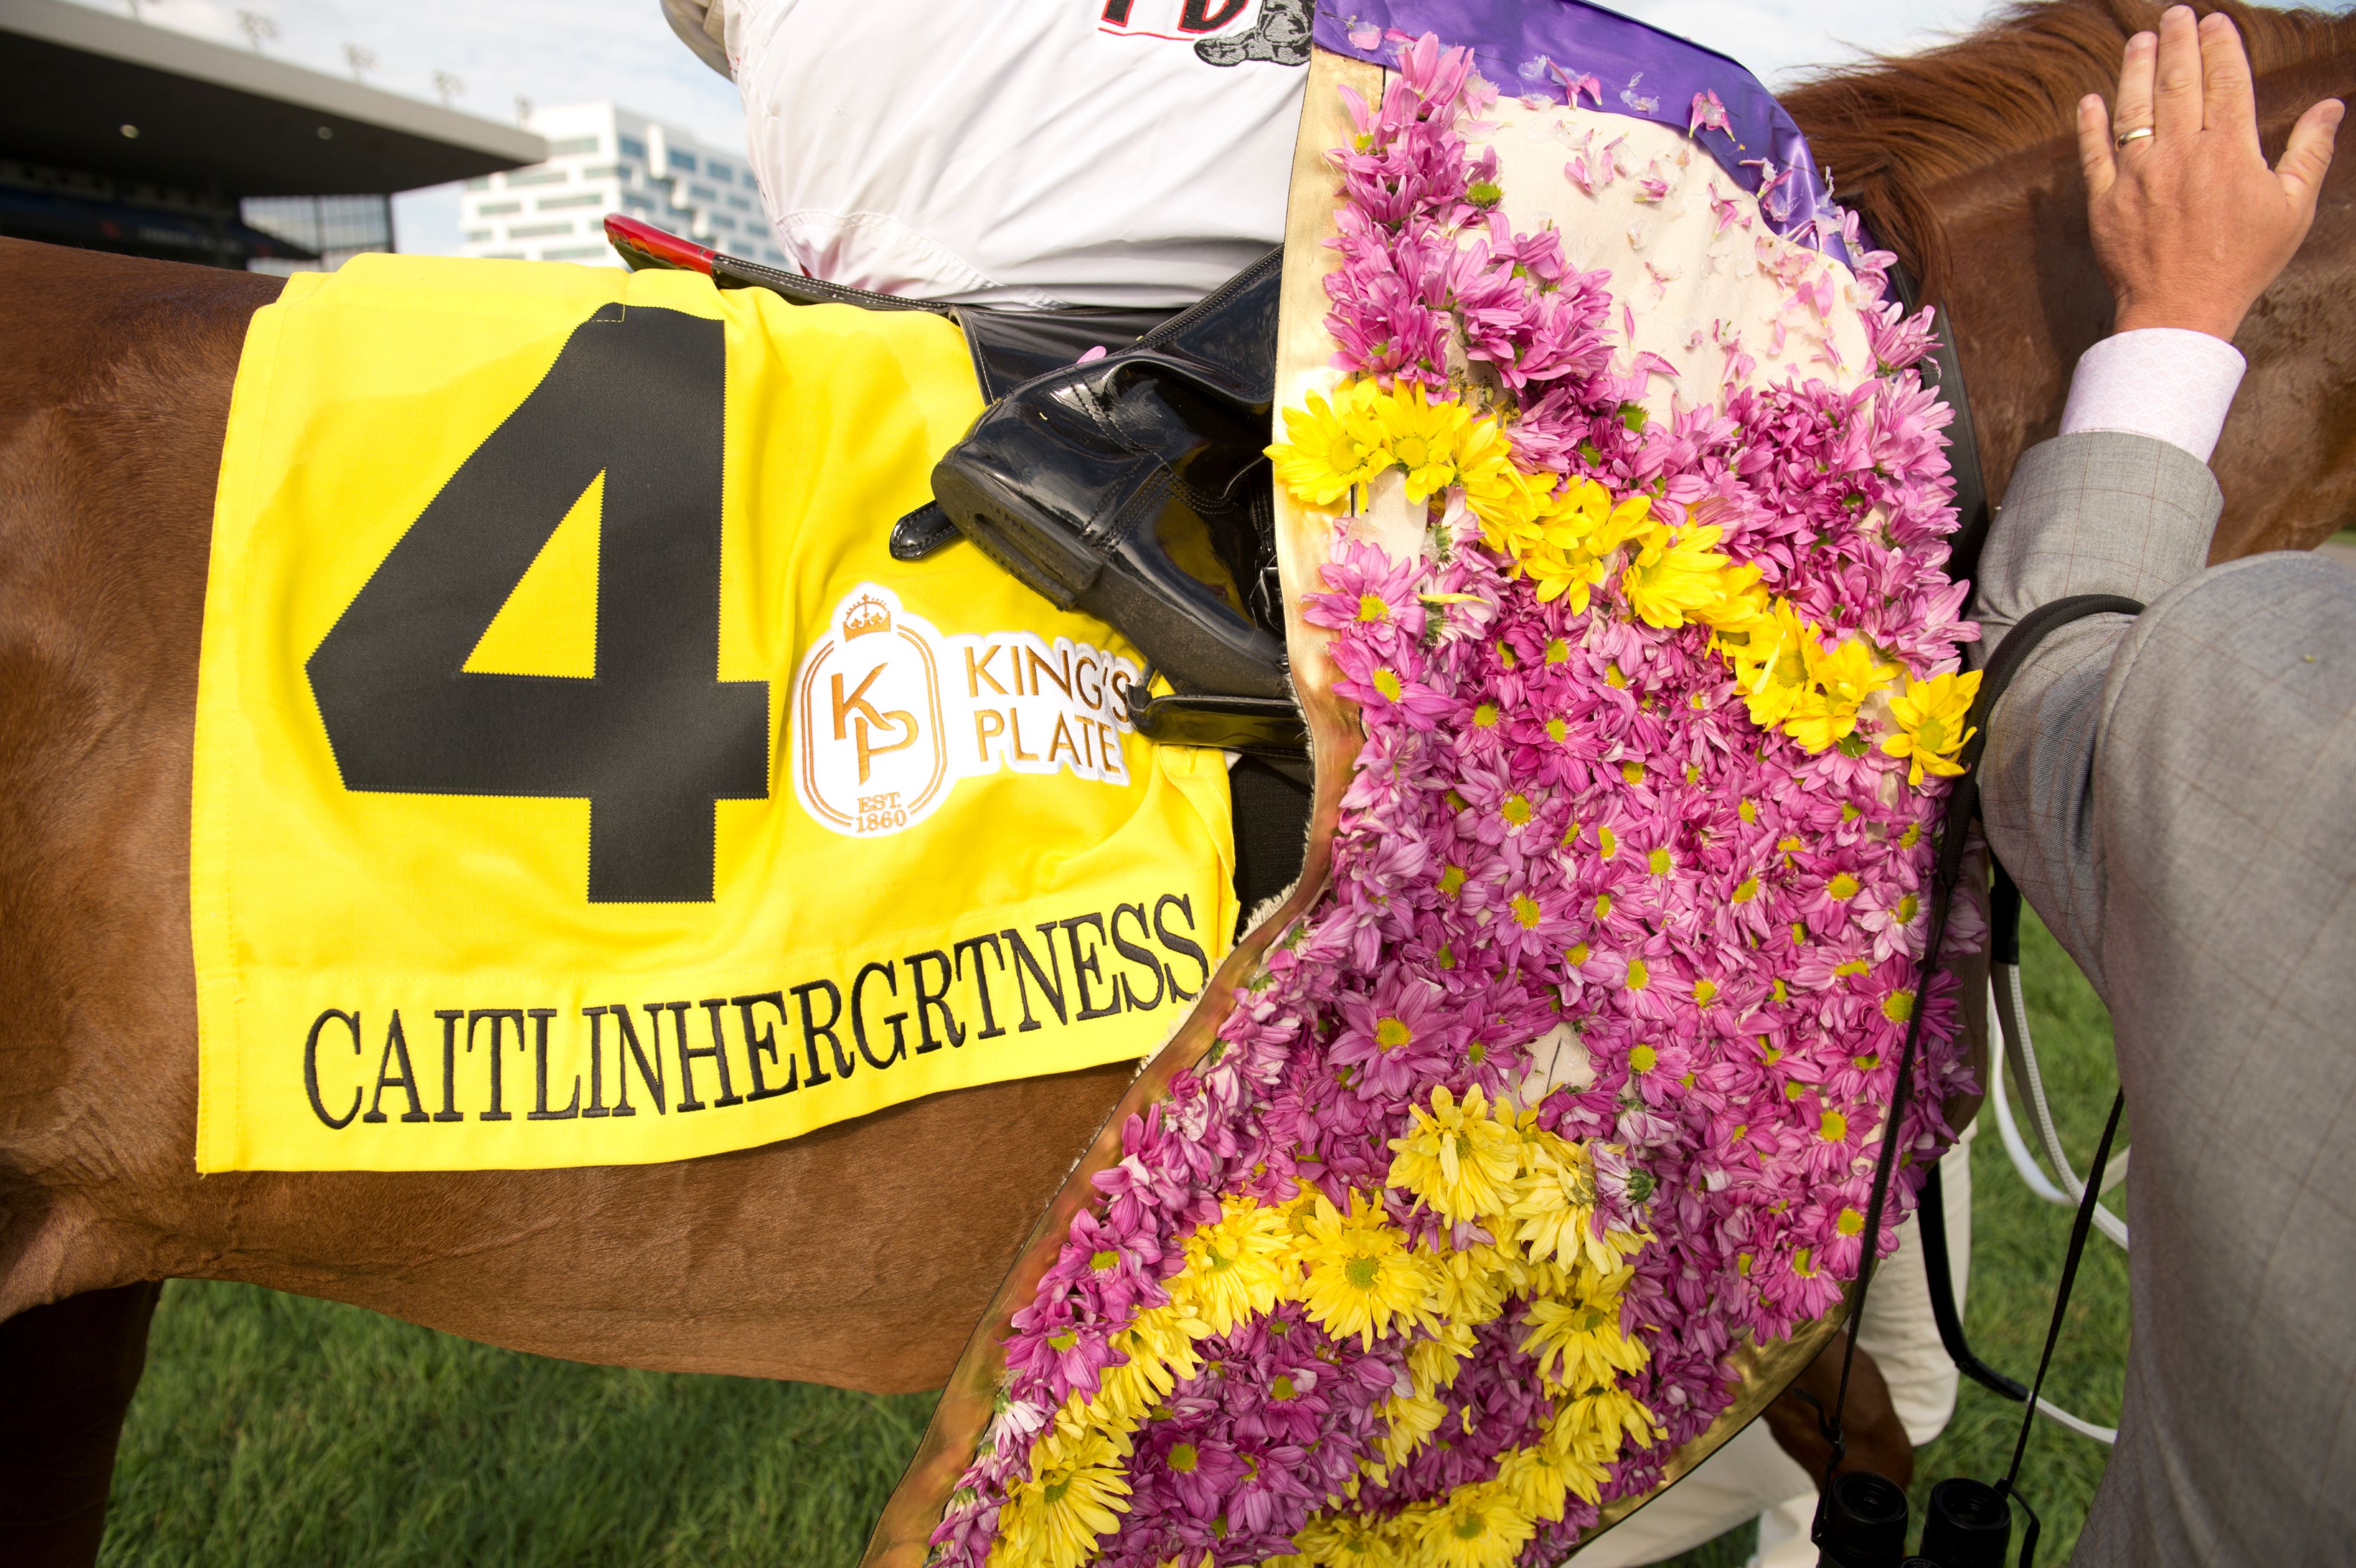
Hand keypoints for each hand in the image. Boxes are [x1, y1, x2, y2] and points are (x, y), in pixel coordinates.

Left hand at [2076, 6, 2341, 341]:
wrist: (2180, 311)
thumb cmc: (2243, 262)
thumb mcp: (2291, 208)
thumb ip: (2309, 152)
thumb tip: (2332, 106)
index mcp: (2229, 151)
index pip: (2226, 81)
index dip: (2220, 46)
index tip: (2215, 21)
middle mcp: (2180, 154)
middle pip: (2178, 83)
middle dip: (2177, 42)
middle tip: (2175, 14)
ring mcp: (2138, 176)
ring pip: (2133, 108)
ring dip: (2135, 68)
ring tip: (2140, 40)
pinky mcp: (2105, 201)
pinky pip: (2093, 153)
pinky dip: (2090, 124)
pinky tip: (2091, 99)